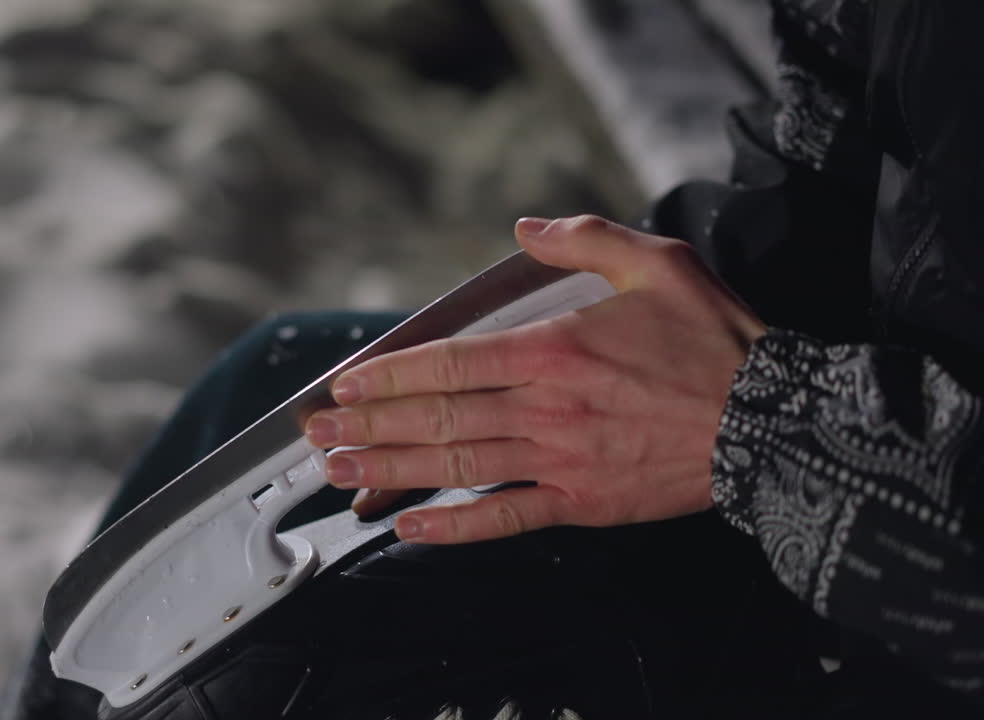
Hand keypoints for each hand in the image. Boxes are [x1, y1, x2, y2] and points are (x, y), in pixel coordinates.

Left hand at [304, 215, 765, 543]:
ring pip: (458, 464)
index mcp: (555, 348)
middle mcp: (546, 407)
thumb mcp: (656, 264)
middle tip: (316, 436)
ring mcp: (561, 460)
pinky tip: (409, 528)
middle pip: (438, 416)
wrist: (775, 424)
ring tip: (340, 473)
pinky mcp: (582, 503)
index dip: (389, 375)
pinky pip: (505, 516)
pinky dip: (454, 527)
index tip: (345, 386)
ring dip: (391, 470)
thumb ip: (583, 240)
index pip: (450, 361)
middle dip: (368, 426)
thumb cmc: (716, 343)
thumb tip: (524, 229)